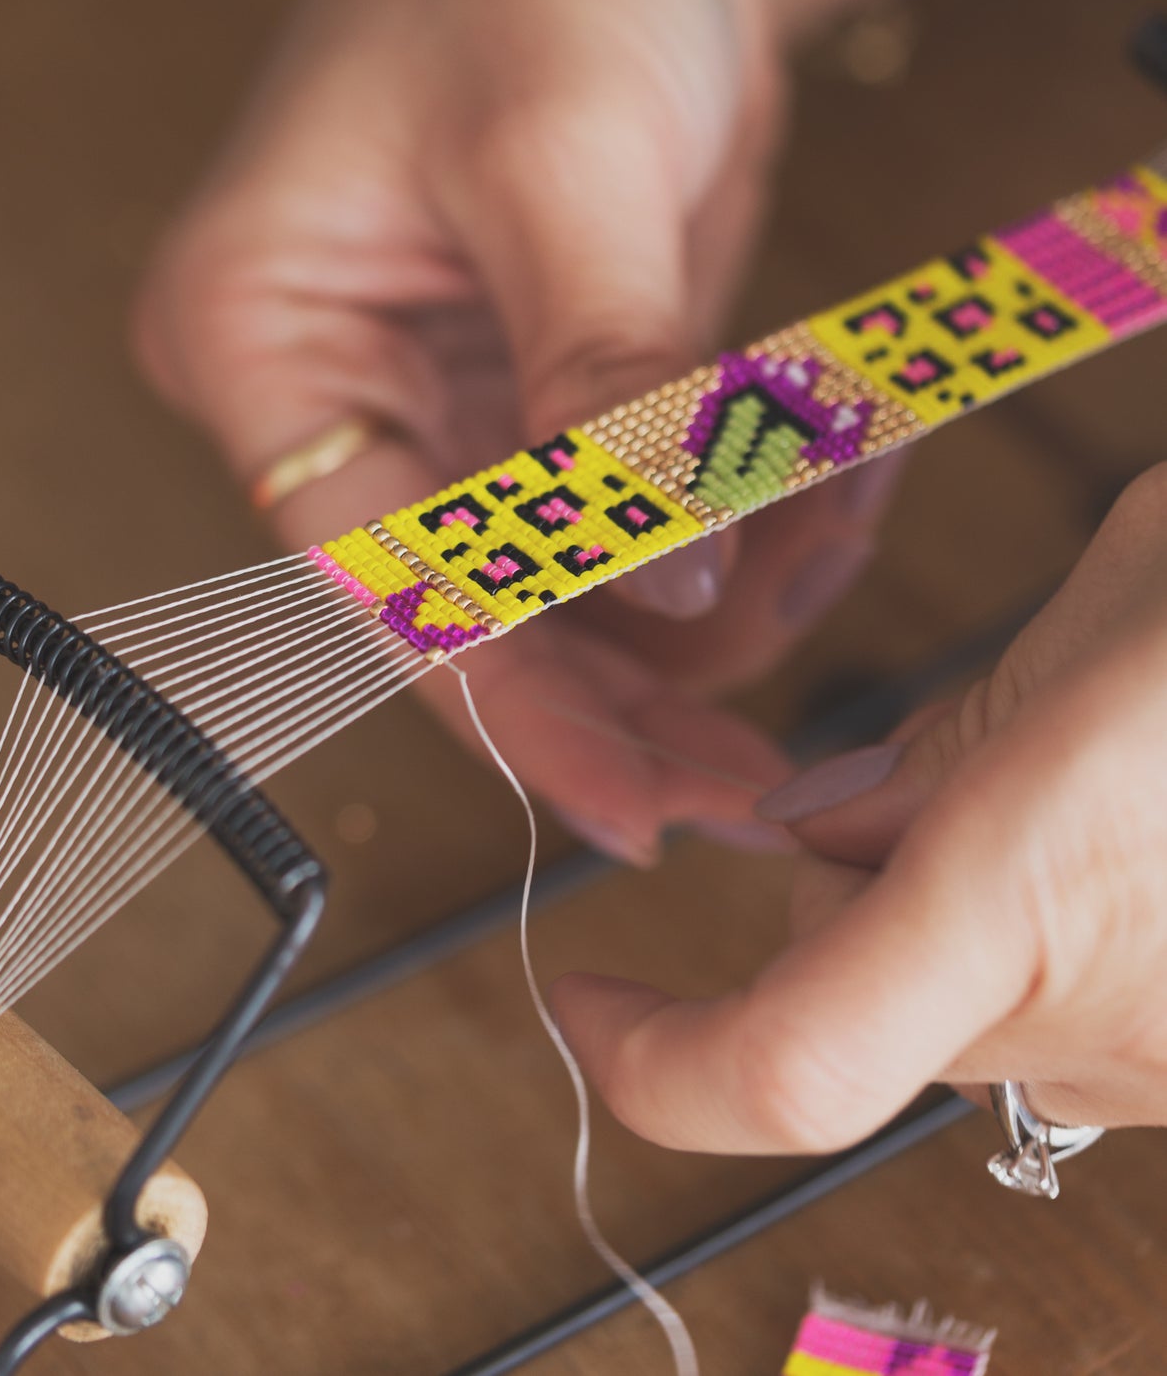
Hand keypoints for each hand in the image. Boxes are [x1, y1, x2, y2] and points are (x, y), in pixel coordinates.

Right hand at [134, 0, 911, 861]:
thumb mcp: (560, 159)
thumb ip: (604, 379)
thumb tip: (667, 579)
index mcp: (266, 344)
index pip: (379, 581)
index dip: (508, 705)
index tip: (625, 804)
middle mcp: (337, 403)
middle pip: (475, 619)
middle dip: (618, 702)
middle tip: (744, 781)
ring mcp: (442, 417)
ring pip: (567, 594)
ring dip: (706, 611)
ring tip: (833, 540)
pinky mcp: (539, 410)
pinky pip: (631, 528)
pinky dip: (735, 537)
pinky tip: (823, 493)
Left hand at [554, 465, 1166, 1150]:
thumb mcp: (1098, 625)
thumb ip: (944, 749)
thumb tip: (820, 831)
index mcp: (1022, 901)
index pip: (779, 1068)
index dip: (651, 1059)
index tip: (579, 1000)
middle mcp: (1092, 1027)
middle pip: (852, 989)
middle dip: (838, 884)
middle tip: (897, 761)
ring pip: (962, 997)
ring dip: (946, 897)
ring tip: (1057, 761)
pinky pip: (1070, 1004)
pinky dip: (1037, 921)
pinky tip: (1119, 817)